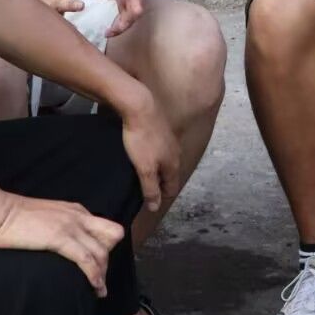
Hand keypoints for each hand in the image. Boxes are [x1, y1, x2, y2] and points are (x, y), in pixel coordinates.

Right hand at [0, 192, 124, 294]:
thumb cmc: (12, 218)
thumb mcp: (46, 218)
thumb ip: (59, 227)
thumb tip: (61, 244)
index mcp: (76, 211)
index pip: (105, 228)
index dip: (105, 248)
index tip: (98, 265)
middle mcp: (79, 216)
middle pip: (111, 237)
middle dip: (107, 260)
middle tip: (99, 279)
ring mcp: (71, 226)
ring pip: (101, 252)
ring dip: (103, 273)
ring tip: (99, 291)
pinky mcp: (61, 238)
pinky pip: (87, 260)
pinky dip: (94, 275)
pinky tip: (94, 287)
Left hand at [120, 98, 182, 216]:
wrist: (139, 107)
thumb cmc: (141, 140)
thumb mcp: (145, 169)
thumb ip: (151, 188)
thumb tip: (155, 207)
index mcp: (173, 165)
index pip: (172, 188)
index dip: (161, 197)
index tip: (148, 202)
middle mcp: (175, 153)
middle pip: (169, 174)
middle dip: (159, 183)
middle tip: (143, 189)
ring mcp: (170, 140)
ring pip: (165, 161)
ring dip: (156, 169)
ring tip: (140, 172)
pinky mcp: (161, 129)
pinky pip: (160, 149)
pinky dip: (152, 156)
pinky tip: (141, 154)